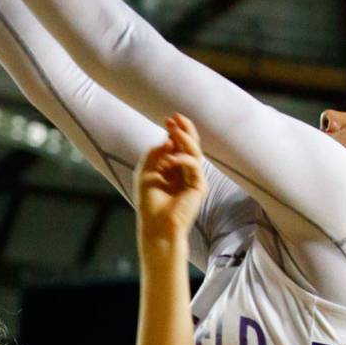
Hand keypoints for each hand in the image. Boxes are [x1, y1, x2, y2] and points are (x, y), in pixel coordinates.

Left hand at [137, 114, 206, 245]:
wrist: (156, 226)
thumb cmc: (150, 203)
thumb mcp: (146, 173)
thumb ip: (155, 155)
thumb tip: (167, 140)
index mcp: (172, 168)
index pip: (177, 145)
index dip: (175, 131)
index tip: (168, 119)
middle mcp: (184, 172)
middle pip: (190, 145)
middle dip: (184, 130)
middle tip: (175, 119)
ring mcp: (193, 179)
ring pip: (194, 152)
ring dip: (184, 140)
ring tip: (174, 132)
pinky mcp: (199, 187)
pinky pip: (194, 166)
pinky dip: (182, 160)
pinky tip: (170, 160)